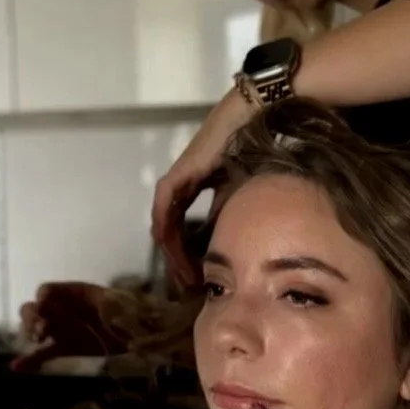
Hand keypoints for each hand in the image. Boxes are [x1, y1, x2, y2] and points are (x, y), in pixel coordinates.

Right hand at [13, 281, 125, 371]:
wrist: (144, 338)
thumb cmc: (130, 315)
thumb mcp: (115, 302)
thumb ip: (94, 301)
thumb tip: (83, 309)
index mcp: (74, 293)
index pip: (47, 291)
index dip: (43, 299)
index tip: (45, 309)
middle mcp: (63, 309)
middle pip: (34, 309)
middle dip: (33, 317)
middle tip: (42, 330)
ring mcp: (62, 330)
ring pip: (35, 329)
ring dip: (29, 332)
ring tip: (38, 340)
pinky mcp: (65, 349)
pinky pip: (43, 354)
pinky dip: (30, 360)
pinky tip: (17, 366)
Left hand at [151, 89, 255, 288]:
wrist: (246, 121)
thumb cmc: (245, 152)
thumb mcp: (235, 194)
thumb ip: (222, 215)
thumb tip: (221, 244)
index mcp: (189, 191)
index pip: (181, 230)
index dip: (186, 255)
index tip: (196, 277)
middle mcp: (177, 189)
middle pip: (168, 232)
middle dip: (176, 262)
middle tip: (186, 286)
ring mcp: (174, 183)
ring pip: (163, 226)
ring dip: (171, 253)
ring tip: (182, 276)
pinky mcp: (176, 177)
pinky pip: (164, 210)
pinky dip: (166, 231)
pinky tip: (172, 250)